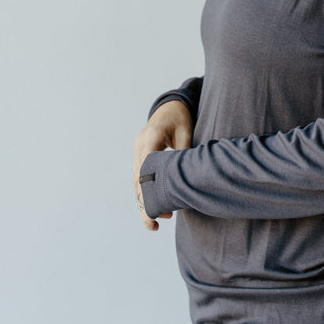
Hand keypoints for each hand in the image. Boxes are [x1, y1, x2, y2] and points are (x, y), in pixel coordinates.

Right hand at [133, 100, 193, 230]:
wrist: (171, 105)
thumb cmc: (180, 117)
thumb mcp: (186, 131)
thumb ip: (184, 152)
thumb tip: (186, 176)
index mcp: (150, 138)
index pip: (146, 168)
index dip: (151, 189)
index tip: (158, 206)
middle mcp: (139, 145)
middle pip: (138, 178)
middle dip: (146, 200)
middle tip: (159, 219)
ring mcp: (138, 149)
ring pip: (137, 180)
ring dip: (145, 199)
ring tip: (158, 218)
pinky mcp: (141, 154)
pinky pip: (140, 176)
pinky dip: (146, 190)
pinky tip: (155, 205)